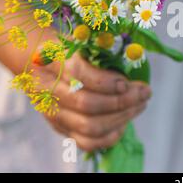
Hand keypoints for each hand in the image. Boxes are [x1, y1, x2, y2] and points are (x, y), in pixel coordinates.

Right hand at [35, 54, 150, 151]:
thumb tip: (135, 56)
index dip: (106, 81)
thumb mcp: (80, 41)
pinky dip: (109, 136)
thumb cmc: (67, 50)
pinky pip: (86, 142)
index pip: (78, 74)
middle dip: (123, 101)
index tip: (127, 82)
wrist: (36, 64)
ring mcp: (54, 113)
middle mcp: (49, 90)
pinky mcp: (61, 128)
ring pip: (89, 126)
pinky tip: (124, 123)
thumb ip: (102, 49)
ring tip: (141, 104)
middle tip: (145, 92)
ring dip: (122, 117)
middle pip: (87, 104)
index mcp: (54, 62)